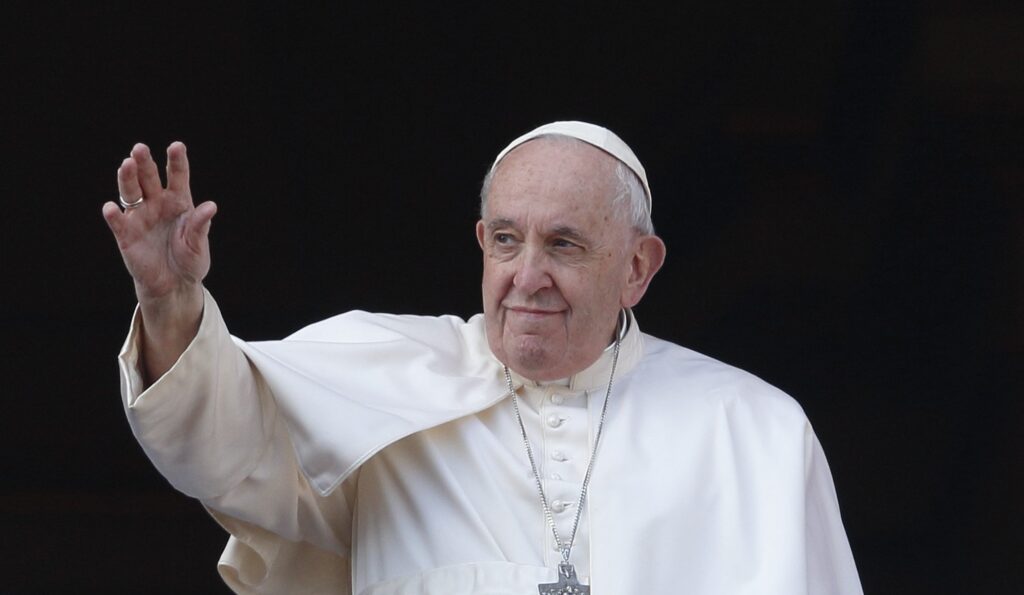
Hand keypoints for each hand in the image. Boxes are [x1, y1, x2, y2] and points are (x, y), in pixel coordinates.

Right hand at [103, 142, 216, 302]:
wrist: (174, 285)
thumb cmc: (189, 261)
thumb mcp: (198, 245)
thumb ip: (200, 226)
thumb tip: (211, 207)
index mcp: (179, 201)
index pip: (178, 176)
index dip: (176, 161)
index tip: (176, 146)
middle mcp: (157, 203)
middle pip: (149, 177)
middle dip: (144, 163)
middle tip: (140, 148)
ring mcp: (140, 217)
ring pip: (131, 192)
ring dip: (127, 178)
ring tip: (126, 165)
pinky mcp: (126, 234)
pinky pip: (118, 222)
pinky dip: (114, 215)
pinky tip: (112, 208)